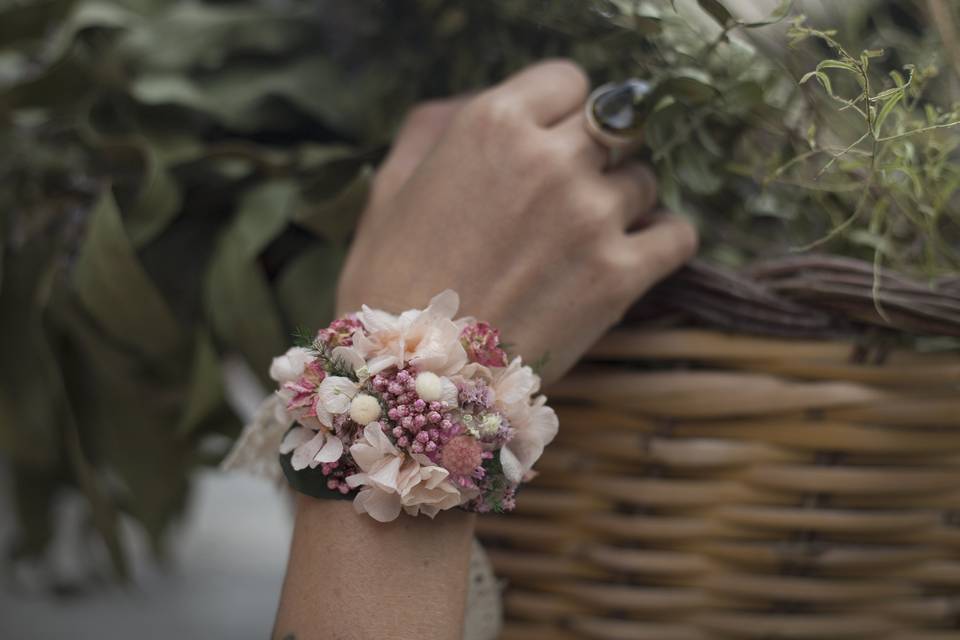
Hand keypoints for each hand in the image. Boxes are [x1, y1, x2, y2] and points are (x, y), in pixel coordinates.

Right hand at [337, 59, 697, 383]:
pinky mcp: (620, 276)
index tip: (549, 143)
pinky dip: (663, 242)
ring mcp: (592, 217)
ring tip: (585, 239)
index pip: (567, 81)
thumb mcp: (392, 184)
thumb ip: (439, 125)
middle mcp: (552, 159)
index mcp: (494, 124)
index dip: (559, 113)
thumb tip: (485, 102)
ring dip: (622, 202)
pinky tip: (634, 255)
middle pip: (614, 126)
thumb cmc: (389, 281)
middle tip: (566, 197)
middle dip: (592, 155)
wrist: (411, 377)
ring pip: (644, 180)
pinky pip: (678, 235)